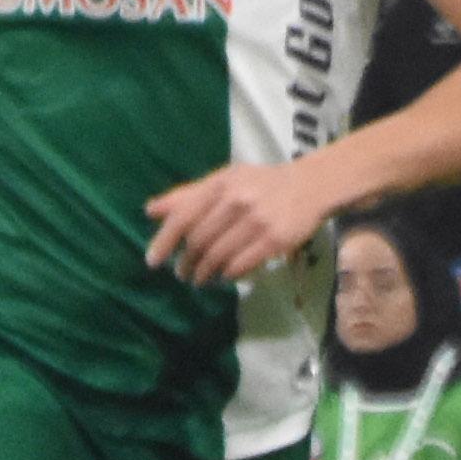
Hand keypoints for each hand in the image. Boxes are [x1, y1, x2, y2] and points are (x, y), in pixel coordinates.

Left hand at [142, 159, 336, 287]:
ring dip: (204, 273)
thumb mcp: (224, 180)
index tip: (152, 261)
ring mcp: (257, 221)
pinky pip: (242, 265)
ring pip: (218, 256)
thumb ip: (188, 195)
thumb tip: (150, 210)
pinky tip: (224, 276)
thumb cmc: (259, 184)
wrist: (310, 185)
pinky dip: (227, 274)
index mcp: (220, 184)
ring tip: (200, 279)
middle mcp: (236, 200)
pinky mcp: (275, 240)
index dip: (164, 241)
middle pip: (199, 241)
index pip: (183, 216)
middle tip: (182, 273)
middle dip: (186, 262)